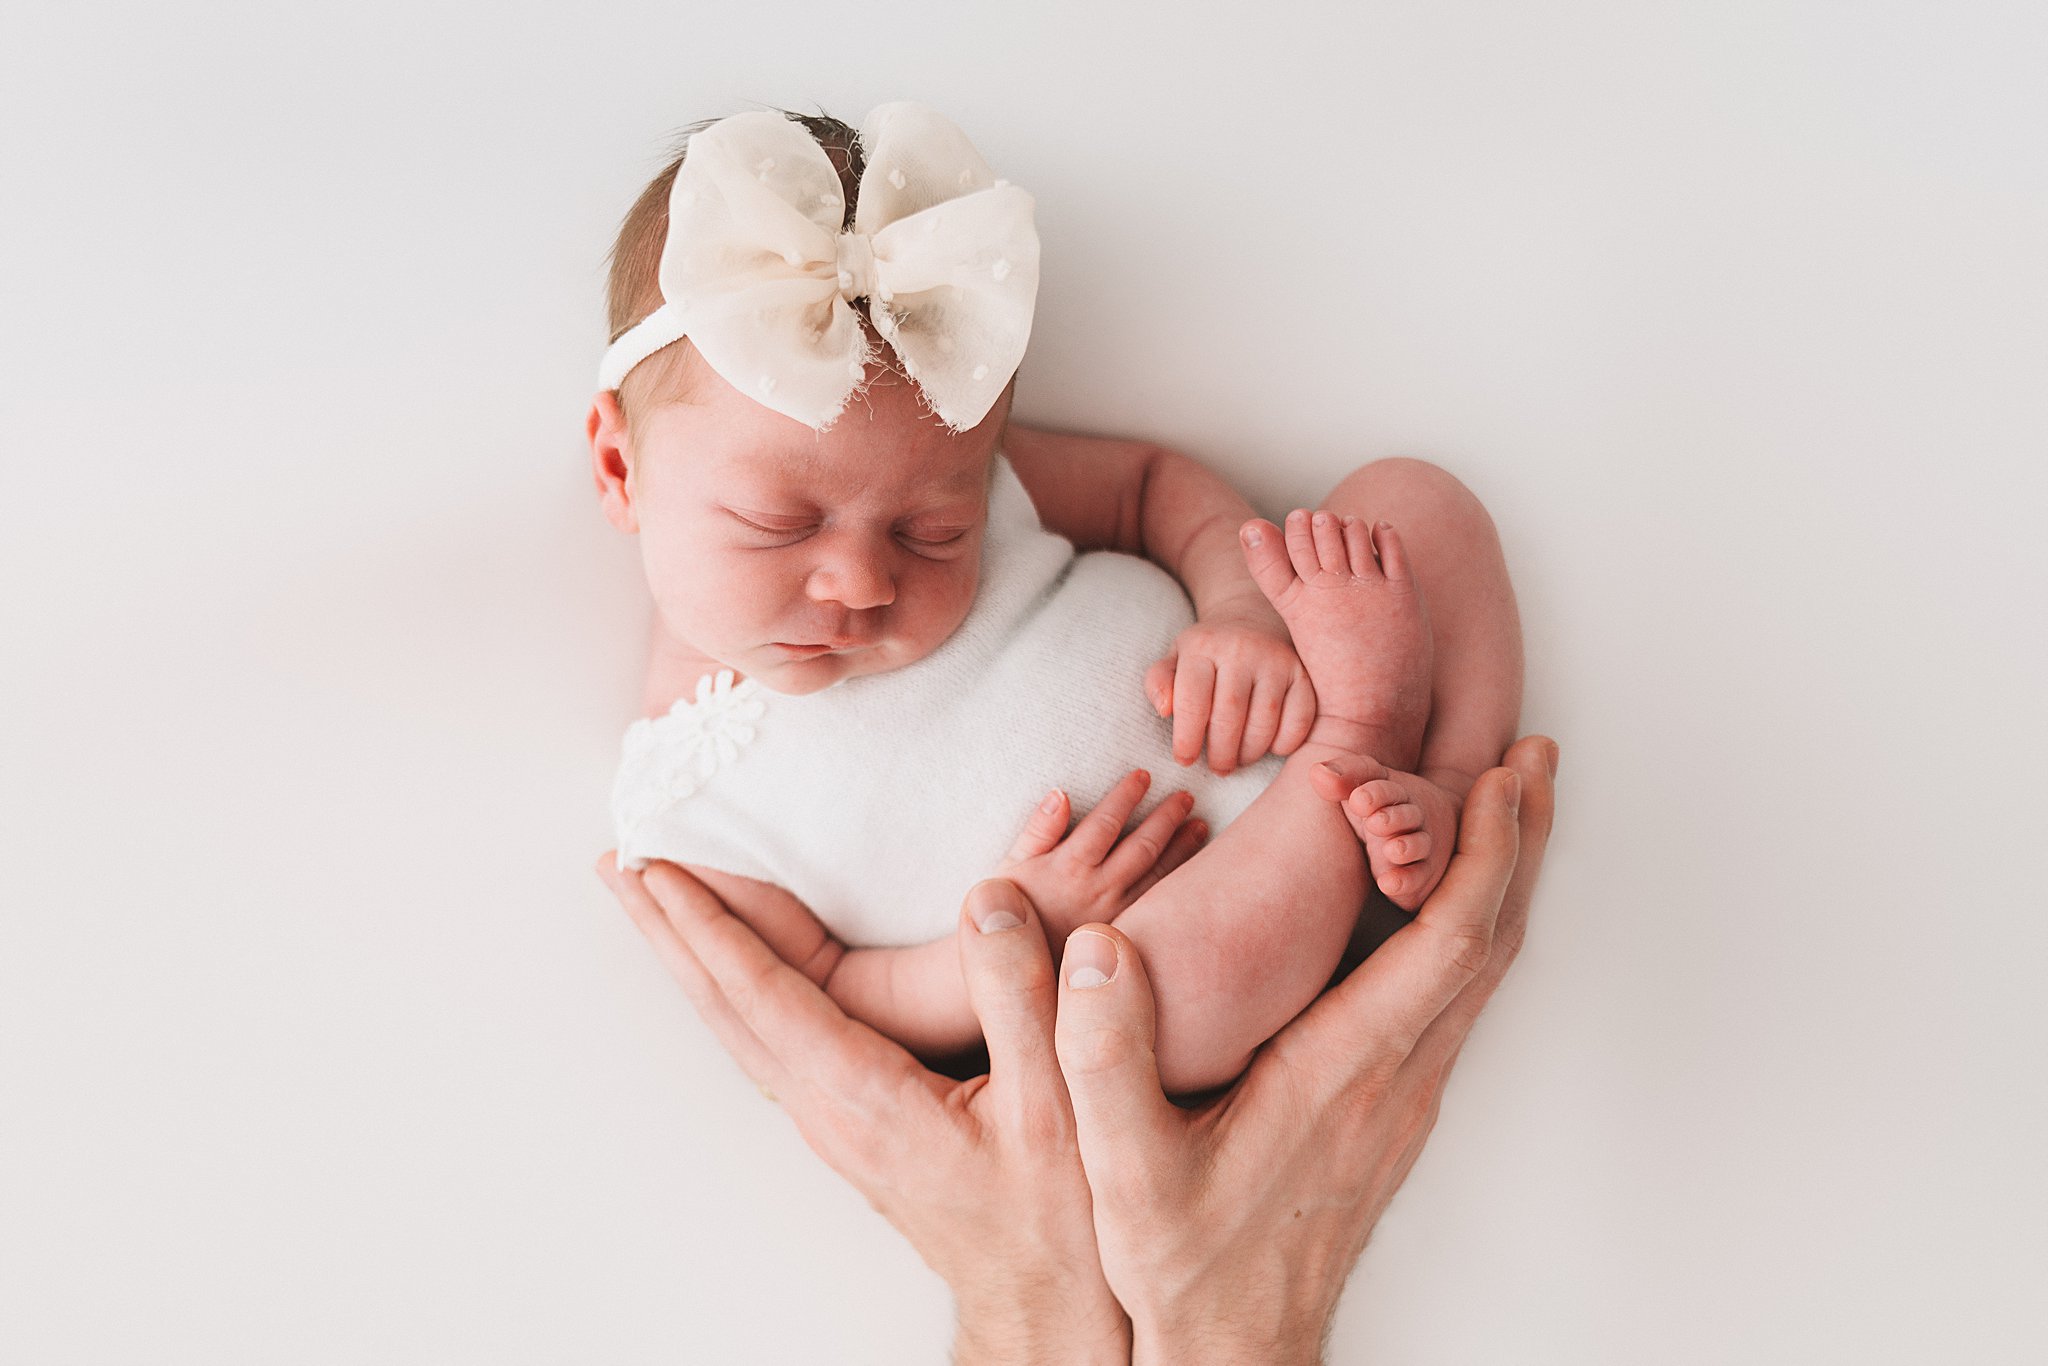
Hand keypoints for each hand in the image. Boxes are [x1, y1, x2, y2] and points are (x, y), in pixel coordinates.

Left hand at [598, 858, 1132, 1365]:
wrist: (1049, 1303)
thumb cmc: (1056, 1219)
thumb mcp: (1060, 1102)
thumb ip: (1022, 998)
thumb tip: (990, 902)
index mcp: (866, 1099)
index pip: (765, 998)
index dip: (711, 928)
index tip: (665, 869)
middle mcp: (832, 1112)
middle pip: (725, 1009)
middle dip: (668, 931)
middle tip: (618, 865)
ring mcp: (835, 1123)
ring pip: (738, 1026)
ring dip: (690, 958)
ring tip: (652, 901)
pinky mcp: (852, 1124)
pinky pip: (766, 1039)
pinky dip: (730, 987)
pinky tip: (728, 972)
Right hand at [997, 769, 1209, 948]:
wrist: (1014, 968)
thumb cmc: (1010, 909)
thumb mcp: (1011, 866)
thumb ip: (1037, 830)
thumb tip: (1059, 794)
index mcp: (1069, 867)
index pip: (1105, 823)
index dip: (1126, 796)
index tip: (1144, 775)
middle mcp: (1097, 890)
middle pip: (1142, 847)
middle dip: (1166, 818)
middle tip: (1186, 796)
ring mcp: (1116, 916)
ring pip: (1158, 877)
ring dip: (1182, 848)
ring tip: (1200, 825)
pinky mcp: (1127, 938)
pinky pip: (1158, 904)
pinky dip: (1178, 882)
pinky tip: (1194, 869)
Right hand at [1051, 735, 1557, 1364]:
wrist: (1237, 1351)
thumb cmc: (1182, 1264)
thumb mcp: (1121, 1168)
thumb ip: (1104, 1059)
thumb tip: (1098, 948)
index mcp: (1342, 1074)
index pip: (1443, 946)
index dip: (1480, 854)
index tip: (1498, 777)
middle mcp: (1394, 1082)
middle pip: (1488, 943)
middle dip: (1517, 842)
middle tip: (1533, 758)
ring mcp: (1401, 1099)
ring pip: (1479, 971)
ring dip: (1501, 883)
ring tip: (1509, 809)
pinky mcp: (1389, 1112)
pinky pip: (1453, 997)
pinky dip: (1468, 927)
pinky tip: (1447, 905)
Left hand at [1144, 600, 1315, 774]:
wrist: (1252, 620)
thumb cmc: (1207, 653)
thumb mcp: (1175, 658)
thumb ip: (1159, 682)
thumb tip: (1164, 710)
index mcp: (1203, 646)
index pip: (1193, 701)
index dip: (1187, 739)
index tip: (1185, 760)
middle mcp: (1241, 648)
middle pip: (1230, 715)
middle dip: (1221, 753)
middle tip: (1218, 768)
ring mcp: (1276, 659)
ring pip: (1265, 720)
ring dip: (1251, 751)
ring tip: (1240, 759)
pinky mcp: (1303, 673)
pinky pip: (1300, 718)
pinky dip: (1285, 742)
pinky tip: (1270, 747)